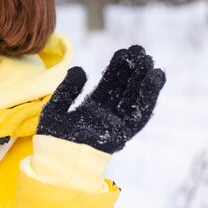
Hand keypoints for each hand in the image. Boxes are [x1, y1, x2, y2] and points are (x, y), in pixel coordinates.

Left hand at [37, 45, 165, 153]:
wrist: (56, 158)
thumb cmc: (53, 137)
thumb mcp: (56, 107)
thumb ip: (68, 89)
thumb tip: (81, 69)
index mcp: (91, 108)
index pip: (108, 84)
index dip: (116, 69)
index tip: (124, 52)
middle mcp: (106, 114)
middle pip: (123, 88)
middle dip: (131, 69)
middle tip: (139, 50)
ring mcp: (115, 124)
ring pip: (133, 98)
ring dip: (142, 80)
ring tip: (149, 60)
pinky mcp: (122, 133)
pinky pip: (139, 114)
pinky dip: (148, 97)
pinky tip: (154, 79)